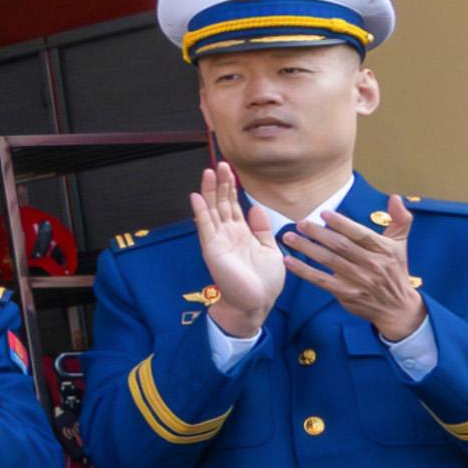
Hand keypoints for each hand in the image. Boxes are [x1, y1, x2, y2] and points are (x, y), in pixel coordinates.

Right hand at [190, 163, 292, 324]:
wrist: (256, 303)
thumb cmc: (264, 282)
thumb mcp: (270, 249)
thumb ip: (262, 228)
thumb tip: (255, 207)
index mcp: (242, 233)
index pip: (234, 205)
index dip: (232, 188)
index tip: (231, 170)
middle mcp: (228, 233)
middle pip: (222, 202)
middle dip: (221, 183)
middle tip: (220, 164)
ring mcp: (218, 239)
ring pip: (212, 209)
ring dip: (210, 191)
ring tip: (209, 172)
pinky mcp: (212, 247)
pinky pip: (205, 225)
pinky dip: (200, 210)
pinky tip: (197, 196)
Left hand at [283, 200, 426, 337]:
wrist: (397, 307)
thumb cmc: (395, 270)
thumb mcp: (400, 244)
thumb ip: (400, 219)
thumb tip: (395, 197)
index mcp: (384, 250)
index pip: (360, 234)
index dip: (341, 223)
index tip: (323, 213)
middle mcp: (372, 264)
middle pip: (340, 246)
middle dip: (318, 233)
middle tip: (301, 223)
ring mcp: (358, 280)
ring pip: (328, 260)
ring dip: (306, 248)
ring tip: (289, 237)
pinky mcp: (346, 293)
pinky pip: (321, 280)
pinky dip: (303, 270)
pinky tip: (289, 261)